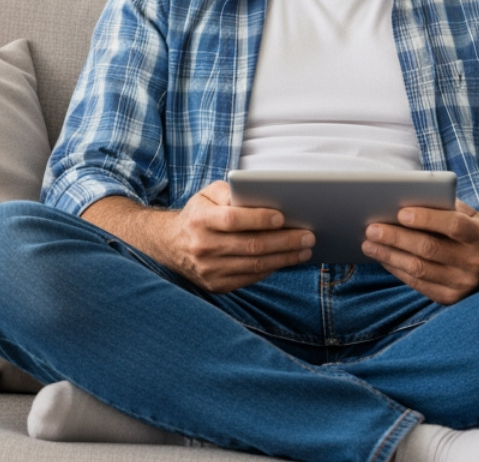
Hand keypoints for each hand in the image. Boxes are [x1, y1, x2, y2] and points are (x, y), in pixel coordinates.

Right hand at [156, 181, 313, 293]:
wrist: (170, 246)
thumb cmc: (198, 215)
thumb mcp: (206, 195)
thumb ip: (229, 192)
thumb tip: (256, 194)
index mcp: (199, 220)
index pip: (233, 220)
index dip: (259, 219)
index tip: (282, 217)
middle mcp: (202, 246)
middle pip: (250, 245)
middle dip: (284, 241)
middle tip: (308, 235)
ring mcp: (209, 270)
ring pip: (254, 265)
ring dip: (284, 258)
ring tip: (304, 250)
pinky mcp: (215, 285)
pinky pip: (250, 278)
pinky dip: (271, 269)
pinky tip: (286, 260)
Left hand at [361, 200, 478, 304]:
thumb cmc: (468, 229)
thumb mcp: (466, 213)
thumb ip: (443, 205)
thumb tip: (405, 199)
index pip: (454, 226)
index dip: (427, 219)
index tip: (400, 213)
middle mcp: (475, 262)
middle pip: (430, 249)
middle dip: (397, 238)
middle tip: (372, 228)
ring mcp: (463, 283)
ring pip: (419, 269)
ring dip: (389, 255)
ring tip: (368, 244)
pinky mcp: (450, 298)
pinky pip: (417, 284)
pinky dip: (396, 270)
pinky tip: (382, 258)